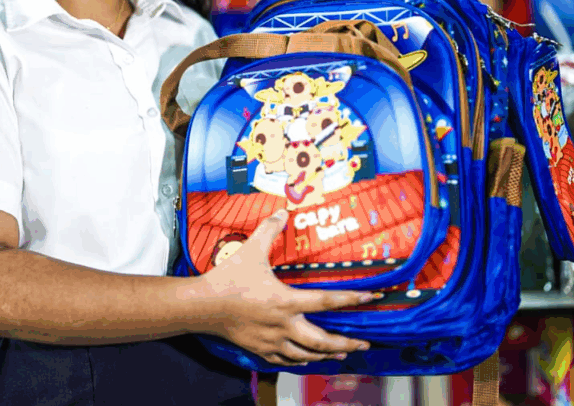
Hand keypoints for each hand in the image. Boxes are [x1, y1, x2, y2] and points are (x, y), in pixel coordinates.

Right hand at [198, 209, 378, 367]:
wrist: (202, 306)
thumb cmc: (228, 278)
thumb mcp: (251, 250)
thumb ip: (269, 230)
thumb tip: (283, 211)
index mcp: (285, 300)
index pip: (327, 300)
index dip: (351, 298)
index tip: (371, 298)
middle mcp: (283, 325)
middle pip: (323, 341)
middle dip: (347, 343)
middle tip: (365, 344)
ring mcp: (272, 341)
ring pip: (307, 355)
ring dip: (327, 355)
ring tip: (342, 353)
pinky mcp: (260, 349)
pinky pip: (286, 361)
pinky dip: (300, 361)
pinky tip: (306, 358)